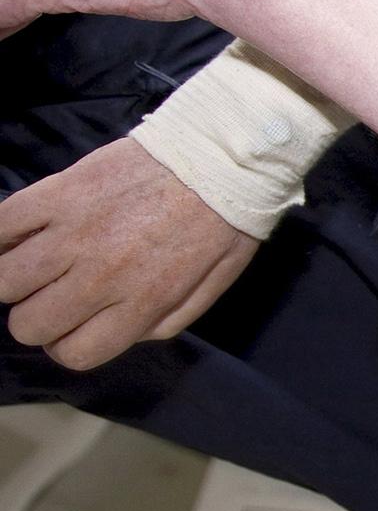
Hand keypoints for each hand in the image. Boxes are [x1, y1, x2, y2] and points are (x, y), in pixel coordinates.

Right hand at [0, 140, 258, 369]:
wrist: (220, 156)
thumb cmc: (222, 224)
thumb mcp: (208, 289)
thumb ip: (161, 322)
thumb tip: (118, 336)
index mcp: (141, 303)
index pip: (74, 353)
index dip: (69, 344)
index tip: (74, 326)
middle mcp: (99, 275)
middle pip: (30, 324)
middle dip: (38, 318)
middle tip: (55, 295)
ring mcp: (73, 233)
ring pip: (5, 281)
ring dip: (16, 279)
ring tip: (38, 264)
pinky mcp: (57, 193)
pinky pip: (1, 225)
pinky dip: (2, 236)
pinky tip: (22, 235)